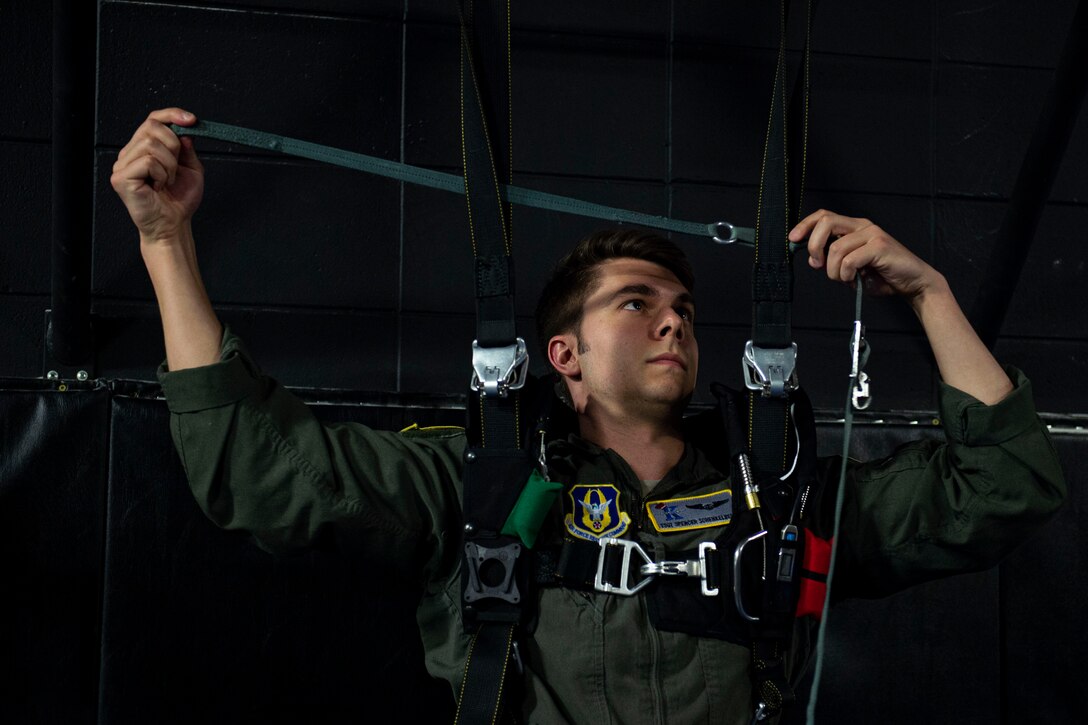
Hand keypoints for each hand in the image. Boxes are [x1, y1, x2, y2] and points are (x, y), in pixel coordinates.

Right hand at [110, 108, 202, 243]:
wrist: (173, 225)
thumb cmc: (179, 201)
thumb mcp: (191, 169)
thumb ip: (186, 149)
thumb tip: (183, 130)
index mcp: (144, 149)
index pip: (153, 119)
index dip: (172, 114)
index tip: (192, 120)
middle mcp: (130, 153)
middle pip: (152, 126)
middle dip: (174, 146)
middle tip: (176, 169)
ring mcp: (122, 165)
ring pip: (151, 144)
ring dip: (169, 164)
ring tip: (167, 181)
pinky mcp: (121, 177)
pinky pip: (147, 161)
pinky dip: (162, 174)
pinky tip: (159, 187)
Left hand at [789, 209, 943, 300]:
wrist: (913, 282)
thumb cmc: (882, 275)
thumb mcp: (851, 268)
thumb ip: (833, 261)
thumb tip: (814, 260)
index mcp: (854, 227)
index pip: (824, 216)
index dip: (805, 225)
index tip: (793, 239)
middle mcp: (862, 226)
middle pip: (826, 222)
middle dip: (814, 245)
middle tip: (817, 264)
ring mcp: (872, 234)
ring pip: (836, 248)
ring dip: (834, 271)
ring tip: (845, 279)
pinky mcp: (880, 246)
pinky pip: (850, 260)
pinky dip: (847, 274)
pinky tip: (855, 280)